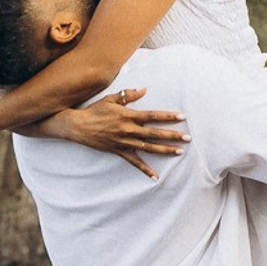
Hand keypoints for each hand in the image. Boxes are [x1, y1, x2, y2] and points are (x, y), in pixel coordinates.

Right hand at [36, 87, 189, 180]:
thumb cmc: (95, 110)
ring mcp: (124, 142)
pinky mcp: (119, 151)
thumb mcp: (111, 99)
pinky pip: (134, 162)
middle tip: (188, 138)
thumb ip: (129, 95)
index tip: (182, 117)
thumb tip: (145, 89)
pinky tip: (156, 176)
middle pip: (154, 133)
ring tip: (179, 152)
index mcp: (128, 115)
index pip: (152, 116)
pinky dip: (145, 170)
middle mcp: (128, 130)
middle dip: (172, 135)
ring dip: (165, 150)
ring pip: (148, 148)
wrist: (78, 126)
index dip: (168, 116)